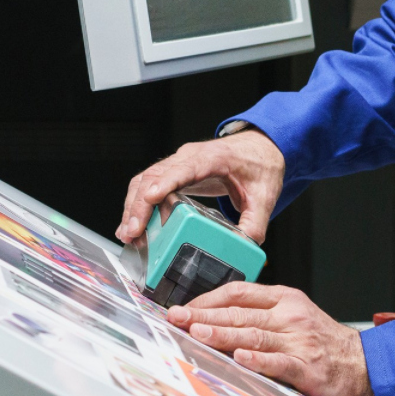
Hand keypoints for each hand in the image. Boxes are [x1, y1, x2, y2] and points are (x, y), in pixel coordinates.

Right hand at [118, 129, 284, 243]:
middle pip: (156, 175)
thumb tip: (242, 247)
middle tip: (133, 232)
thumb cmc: (260, 165)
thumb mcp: (265, 196)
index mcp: (214, 158)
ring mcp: (179, 162)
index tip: (151, 198)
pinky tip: (134, 226)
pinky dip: (138, 204)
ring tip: (129, 235)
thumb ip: (255, 223)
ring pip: (146, 180)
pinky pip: (149, 184)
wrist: (260, 148)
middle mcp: (190, 156)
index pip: (186, 168)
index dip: (166, 182)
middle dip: (140, 204)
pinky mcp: (174, 172)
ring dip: (134, 206)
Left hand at [168, 283, 378, 395]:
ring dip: (222, 334)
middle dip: (204, 316)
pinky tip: (240, 358)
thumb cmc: (326, 343)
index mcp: (285, 300)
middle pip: (240, 313)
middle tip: (176, 318)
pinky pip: (278, 362)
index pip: (239, 292)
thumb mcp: (296, 316)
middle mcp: (291, 316)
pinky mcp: (307, 366)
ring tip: (197, 333)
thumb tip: (217, 320)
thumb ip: (262, 314)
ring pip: (254, 334)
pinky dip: (257, 360)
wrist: (367, 364)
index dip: (207, 299)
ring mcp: (299, 340)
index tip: (183, 307)